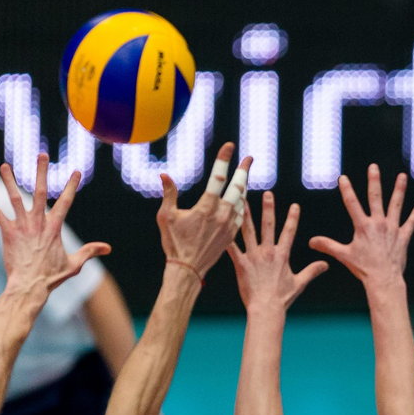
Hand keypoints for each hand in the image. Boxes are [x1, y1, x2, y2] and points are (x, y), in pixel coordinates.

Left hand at [0, 153, 109, 291]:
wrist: (29, 286)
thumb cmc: (52, 277)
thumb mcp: (74, 264)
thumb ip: (90, 252)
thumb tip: (108, 248)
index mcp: (55, 227)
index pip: (66, 201)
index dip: (71, 185)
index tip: (75, 171)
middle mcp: (38, 222)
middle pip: (40, 191)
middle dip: (41, 171)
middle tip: (42, 155)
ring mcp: (22, 226)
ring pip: (15, 198)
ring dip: (9, 181)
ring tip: (5, 166)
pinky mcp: (8, 233)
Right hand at [157, 142, 249, 279]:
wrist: (188, 269)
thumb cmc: (173, 242)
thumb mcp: (166, 216)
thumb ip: (168, 194)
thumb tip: (164, 174)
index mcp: (206, 207)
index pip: (218, 177)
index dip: (224, 159)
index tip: (230, 146)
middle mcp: (222, 214)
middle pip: (238, 187)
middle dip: (244, 170)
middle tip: (249, 158)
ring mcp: (229, 225)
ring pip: (242, 200)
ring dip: (244, 186)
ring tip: (244, 176)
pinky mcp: (232, 234)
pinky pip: (241, 214)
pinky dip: (242, 203)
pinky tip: (241, 198)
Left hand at [227, 191, 327, 311]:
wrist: (266, 309)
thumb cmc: (282, 298)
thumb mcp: (300, 283)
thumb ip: (312, 271)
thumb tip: (326, 264)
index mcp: (282, 255)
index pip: (289, 232)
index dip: (293, 218)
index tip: (295, 205)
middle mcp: (268, 251)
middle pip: (268, 225)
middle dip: (269, 208)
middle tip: (268, 193)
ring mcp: (254, 256)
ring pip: (248, 231)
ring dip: (245, 214)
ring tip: (241, 200)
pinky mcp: (241, 264)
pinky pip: (232, 248)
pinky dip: (227, 238)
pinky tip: (220, 226)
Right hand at [308, 164, 413, 285]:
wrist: (384, 279)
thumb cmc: (363, 268)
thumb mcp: (343, 256)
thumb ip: (327, 246)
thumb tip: (311, 241)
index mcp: (363, 226)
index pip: (352, 204)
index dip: (346, 190)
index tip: (343, 177)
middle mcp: (378, 223)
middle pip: (375, 198)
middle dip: (374, 181)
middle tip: (374, 167)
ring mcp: (392, 229)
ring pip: (396, 205)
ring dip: (399, 190)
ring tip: (402, 176)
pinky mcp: (403, 236)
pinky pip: (411, 222)